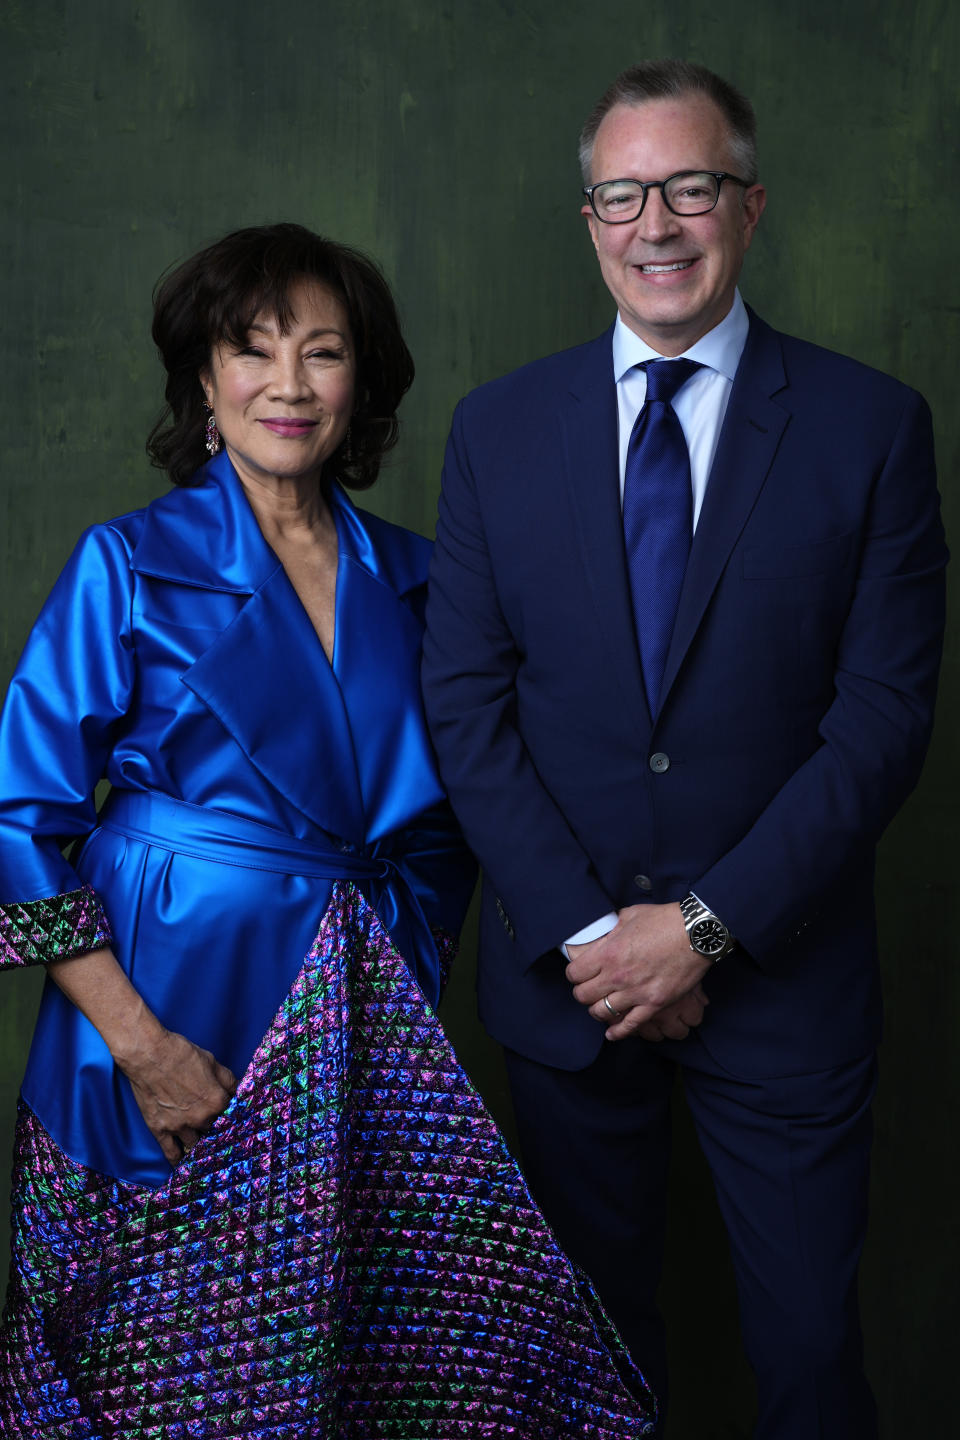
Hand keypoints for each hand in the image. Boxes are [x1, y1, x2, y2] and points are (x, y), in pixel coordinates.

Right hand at [113, 1024, 237, 1165]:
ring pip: (196, 1145)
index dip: (234, 1116)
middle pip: (215, 1132)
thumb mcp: (212, 1061)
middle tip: (219, 1134)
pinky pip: (171, 1153)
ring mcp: (180, 1126)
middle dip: (218, 1131)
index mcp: (217, 1101)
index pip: (233, 1115)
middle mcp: (201, 1118)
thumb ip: (228, 1080)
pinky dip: (179, 1161)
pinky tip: (184, 1165)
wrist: (148, 1054)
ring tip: (206, 1151)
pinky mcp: (160, 1129)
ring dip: (201, 1146)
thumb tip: (238, 1091)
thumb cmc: (181, 1053)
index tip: (235, 1120)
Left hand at [565, 902, 710, 1041]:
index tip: (579, 973)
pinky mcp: (654, 1004)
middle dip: (582, 992)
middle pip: (583, 996)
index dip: (574, 974)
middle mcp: (618, 976)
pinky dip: (618, 1032)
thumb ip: (611, 930)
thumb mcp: (629, 916)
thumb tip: (602, 936)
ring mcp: (636, 992)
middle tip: (588, 989)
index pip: (574, 974)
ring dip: (598, 1010)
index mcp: (608, 953)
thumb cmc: (663, 921)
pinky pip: (629, 1025)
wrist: (695, 934)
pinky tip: (611, 1033)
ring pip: (602, 1012)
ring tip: (600, 1005)